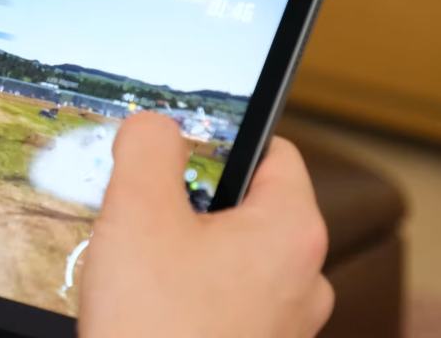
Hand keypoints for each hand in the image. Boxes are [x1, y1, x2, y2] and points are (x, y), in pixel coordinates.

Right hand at [80, 113, 332, 337]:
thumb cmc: (154, 326)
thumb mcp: (136, 211)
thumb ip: (149, 146)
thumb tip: (156, 124)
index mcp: (292, 232)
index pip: (276, 151)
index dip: (223, 139)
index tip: (180, 147)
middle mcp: (304, 280)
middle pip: (249, 207)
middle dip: (193, 205)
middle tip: (144, 215)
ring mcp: (284, 328)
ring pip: (233, 261)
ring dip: (187, 255)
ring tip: (140, 270)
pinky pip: (227, 306)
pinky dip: (190, 298)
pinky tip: (149, 309)